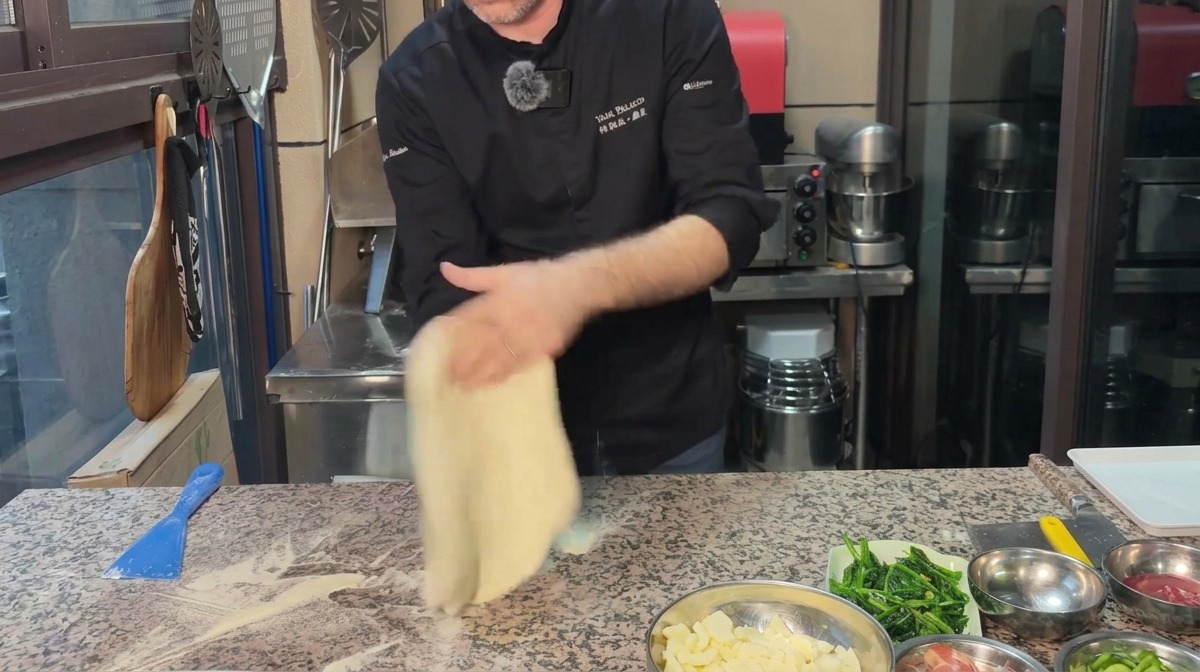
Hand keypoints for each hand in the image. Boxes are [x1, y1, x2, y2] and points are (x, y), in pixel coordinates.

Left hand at [439, 259, 596, 388]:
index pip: (469, 321)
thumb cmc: (539, 277)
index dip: (453, 338)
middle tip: (448, 378)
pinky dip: (505, 374)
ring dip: (481, 373)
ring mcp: (527, 336)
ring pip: (499, 358)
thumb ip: (472, 276)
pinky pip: (521, 364)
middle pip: (481, 345)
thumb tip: (444, 268)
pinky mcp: (543, 347)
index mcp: (497, 301)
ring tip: (466, 385)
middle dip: (464, 363)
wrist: (578, 285)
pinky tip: (494, 382)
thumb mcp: (503, 272)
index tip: (441, 352)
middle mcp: (510, 320)